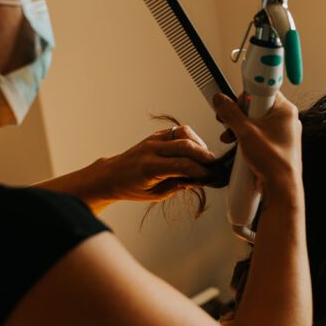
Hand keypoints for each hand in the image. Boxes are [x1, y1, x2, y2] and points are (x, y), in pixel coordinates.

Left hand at [98, 124, 217, 201]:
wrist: (112, 175)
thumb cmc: (131, 188)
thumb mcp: (155, 195)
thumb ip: (177, 186)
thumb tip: (198, 179)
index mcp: (149, 168)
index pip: (183, 165)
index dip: (202, 171)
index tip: (211, 177)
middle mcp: (151, 149)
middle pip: (186, 146)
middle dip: (205, 156)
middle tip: (214, 166)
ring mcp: (154, 139)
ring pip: (184, 133)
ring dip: (199, 144)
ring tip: (204, 158)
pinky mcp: (156, 135)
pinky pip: (179, 130)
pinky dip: (191, 138)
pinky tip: (194, 150)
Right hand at [213, 92, 300, 190]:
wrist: (281, 187)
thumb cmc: (273, 161)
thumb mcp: (245, 132)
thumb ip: (230, 113)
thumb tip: (220, 100)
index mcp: (285, 110)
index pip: (263, 90)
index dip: (245, 96)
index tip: (233, 102)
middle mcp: (285, 119)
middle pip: (256, 106)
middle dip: (238, 115)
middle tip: (227, 121)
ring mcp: (281, 132)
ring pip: (255, 121)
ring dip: (238, 127)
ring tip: (229, 136)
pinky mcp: (275, 144)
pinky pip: (257, 134)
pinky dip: (245, 137)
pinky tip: (236, 144)